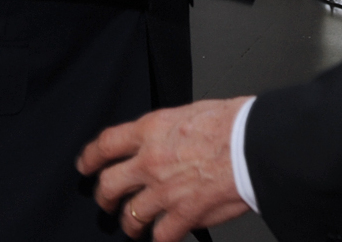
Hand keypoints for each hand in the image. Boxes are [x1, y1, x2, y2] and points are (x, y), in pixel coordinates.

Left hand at [78, 97, 250, 239]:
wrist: (256, 144)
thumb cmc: (233, 124)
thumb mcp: (189, 112)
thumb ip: (166, 130)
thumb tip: (161, 139)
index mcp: (151, 130)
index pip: (105, 144)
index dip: (89, 158)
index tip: (85, 165)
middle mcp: (151, 161)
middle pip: (108, 185)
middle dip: (104, 197)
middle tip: (107, 201)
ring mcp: (165, 191)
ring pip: (131, 216)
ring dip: (130, 224)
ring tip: (133, 227)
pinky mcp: (185, 214)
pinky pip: (161, 236)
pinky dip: (160, 240)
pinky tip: (162, 238)